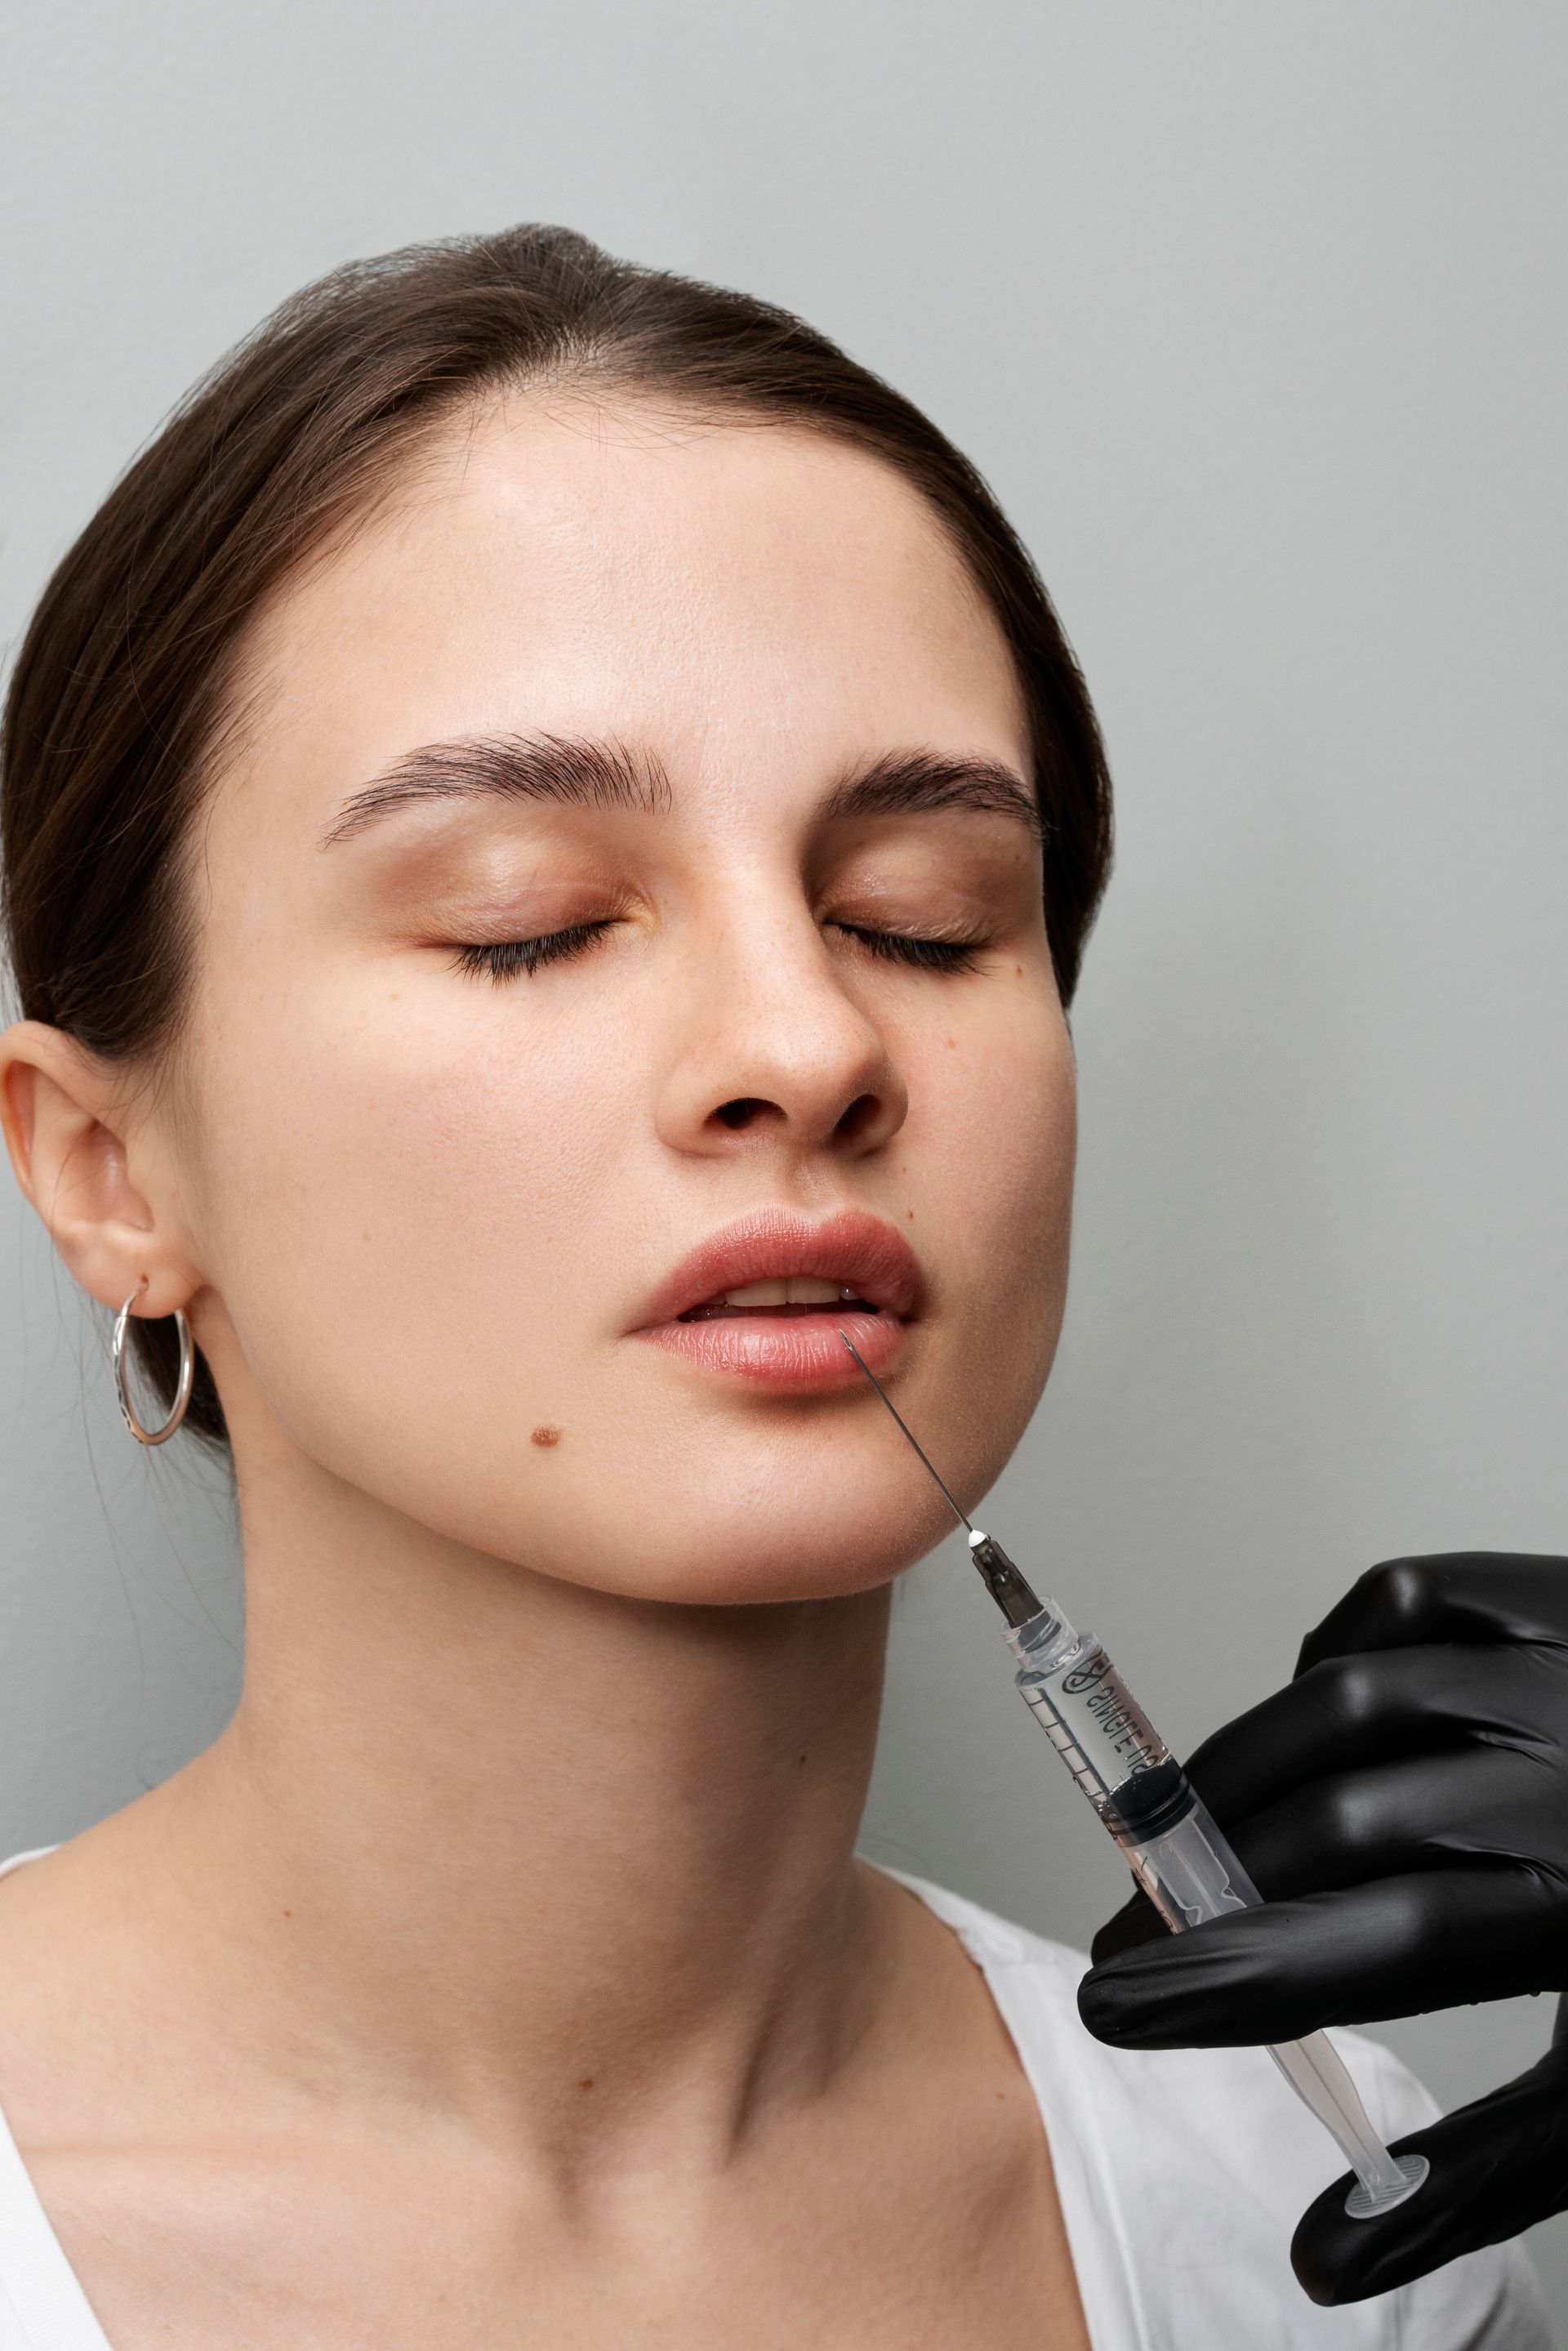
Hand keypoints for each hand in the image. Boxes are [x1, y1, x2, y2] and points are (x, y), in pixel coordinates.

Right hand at [1075, 1553, 1567, 2304]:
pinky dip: (1330, 1649)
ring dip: (1244, 1771)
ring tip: (1201, 1836)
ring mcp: (1565, 1667)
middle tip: (1139, 1936)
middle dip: (1211, 1889)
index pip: (1379, 1946)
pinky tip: (1314, 1719)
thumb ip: (1479, 2170)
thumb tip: (1328, 2254)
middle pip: (1342, 1826)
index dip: (1229, 1980)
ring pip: (1345, 1697)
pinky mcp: (1555, 1597)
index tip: (1116, 2004)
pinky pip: (1402, 1598)